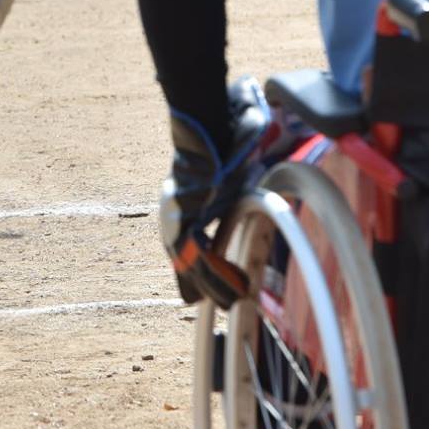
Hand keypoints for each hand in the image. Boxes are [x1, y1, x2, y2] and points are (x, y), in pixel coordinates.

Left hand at [159, 77, 274, 308]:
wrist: (207, 127)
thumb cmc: (220, 140)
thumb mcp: (228, 173)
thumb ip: (234, 187)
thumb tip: (256, 180)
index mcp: (180, 206)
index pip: (187, 246)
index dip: (201, 267)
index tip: (213, 286)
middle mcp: (173, 216)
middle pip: (185, 261)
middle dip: (205, 284)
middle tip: (226, 302)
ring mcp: (176, 220)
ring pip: (195, 266)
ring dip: (217, 286)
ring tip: (236, 301)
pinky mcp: (187, 221)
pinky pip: (202, 259)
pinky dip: (220, 276)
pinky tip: (238, 288)